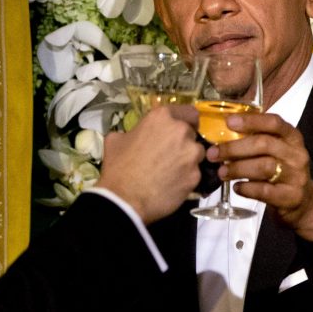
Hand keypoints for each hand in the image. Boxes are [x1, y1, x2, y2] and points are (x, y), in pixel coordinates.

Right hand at [97, 105, 203, 223]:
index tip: (177, 129)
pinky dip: (185, 178)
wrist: (125, 200)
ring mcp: (191, 155)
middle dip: (183, 142)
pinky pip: (194, 174)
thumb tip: (134, 136)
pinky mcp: (196, 177)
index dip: (184, 120)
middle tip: (168, 153)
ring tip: (171, 171)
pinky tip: (171, 185)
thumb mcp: (116, 140)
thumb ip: (132, 132)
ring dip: (187, 159)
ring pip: (196, 154)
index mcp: (162, 118)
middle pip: (192, 134)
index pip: (188, 112)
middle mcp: (181, 132)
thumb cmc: (118, 167)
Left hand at [208, 113, 312, 245]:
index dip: (251, 121)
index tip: (228, 121)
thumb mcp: (274, 151)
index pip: (274, 123)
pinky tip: (236, 187)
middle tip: (213, 153)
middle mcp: (297, 154)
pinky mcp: (291, 197)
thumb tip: (219, 131)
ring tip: (221, 172)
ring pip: (264, 167)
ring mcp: (296, 176)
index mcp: (292, 137)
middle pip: (264, 144)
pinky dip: (246, 188)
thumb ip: (255, 139)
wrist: (304, 202)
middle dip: (234, 148)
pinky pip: (265, 190)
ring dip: (237, 168)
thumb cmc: (280, 170)